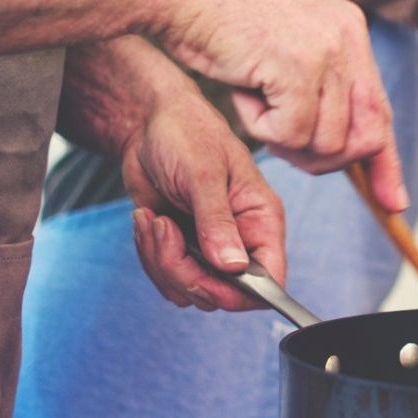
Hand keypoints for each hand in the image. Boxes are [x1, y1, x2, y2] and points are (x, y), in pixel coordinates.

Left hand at [122, 88, 284, 311]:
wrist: (148, 124)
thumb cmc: (187, 134)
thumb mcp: (203, 174)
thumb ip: (217, 222)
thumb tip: (234, 267)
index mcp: (261, 219)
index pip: (270, 278)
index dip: (241, 293)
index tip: (203, 278)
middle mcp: (241, 239)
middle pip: (224, 292)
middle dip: (184, 271)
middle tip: (163, 229)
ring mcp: (210, 247)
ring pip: (190, 290)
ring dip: (161, 261)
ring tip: (153, 219)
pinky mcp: (182, 248)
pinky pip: (167, 278)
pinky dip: (149, 255)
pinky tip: (148, 220)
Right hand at [143, 0, 407, 212]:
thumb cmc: (213, 15)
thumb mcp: (282, 43)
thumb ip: (319, 81)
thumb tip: (344, 142)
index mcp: (348, 27)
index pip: (380, 108)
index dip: (386, 160)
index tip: (394, 200)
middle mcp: (347, 36)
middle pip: (365, 136)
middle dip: (325, 159)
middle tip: (278, 138)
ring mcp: (326, 50)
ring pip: (326, 143)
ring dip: (282, 137)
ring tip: (251, 95)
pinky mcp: (298, 67)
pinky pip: (292, 135)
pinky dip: (260, 127)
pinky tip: (242, 90)